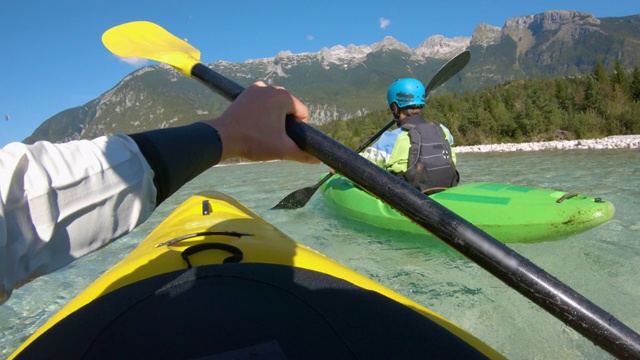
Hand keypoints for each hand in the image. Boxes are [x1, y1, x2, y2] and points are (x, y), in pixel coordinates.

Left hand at [204, 81, 318, 163]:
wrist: (224, 137)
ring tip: (262, 130)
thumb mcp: (282, 150)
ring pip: (275, 104)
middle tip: (272, 136)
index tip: (283, 138)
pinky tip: (254, 121)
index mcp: (284, 96)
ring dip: (273, 116)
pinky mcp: (246, 93)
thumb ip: (302, 154)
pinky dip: (262, 109)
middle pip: (289, 107)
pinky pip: (262, 101)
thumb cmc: (255, 141)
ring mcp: (257, 88)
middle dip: (285, 121)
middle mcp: (272, 87)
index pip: (303, 113)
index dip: (297, 129)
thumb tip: (317, 160)